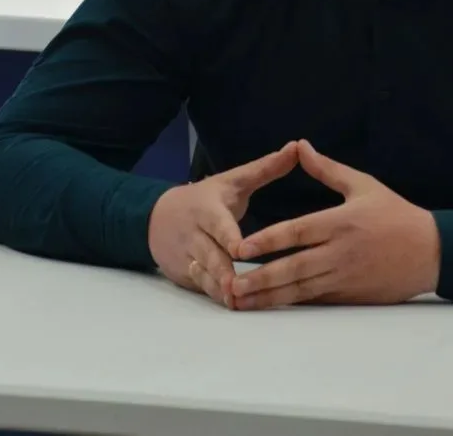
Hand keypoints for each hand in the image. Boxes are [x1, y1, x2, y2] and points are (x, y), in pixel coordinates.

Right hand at [148, 140, 298, 307]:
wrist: (156, 217)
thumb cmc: (206, 198)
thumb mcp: (233, 180)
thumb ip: (265, 169)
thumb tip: (296, 147)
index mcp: (208, 209)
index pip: (218, 225)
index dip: (229, 238)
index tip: (241, 250)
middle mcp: (195, 234)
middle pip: (210, 254)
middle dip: (223, 271)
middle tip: (238, 287)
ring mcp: (187, 256)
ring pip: (203, 274)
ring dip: (218, 288)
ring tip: (237, 302)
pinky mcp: (184, 274)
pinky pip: (199, 286)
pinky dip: (213, 295)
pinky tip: (231, 305)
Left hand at [227, 139, 439, 309]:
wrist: (432, 251)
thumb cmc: (396, 214)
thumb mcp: (363, 185)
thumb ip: (327, 169)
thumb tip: (300, 146)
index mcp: (340, 223)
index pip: (296, 233)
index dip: (267, 241)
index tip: (240, 249)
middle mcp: (339, 253)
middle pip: (293, 268)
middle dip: (260, 279)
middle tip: (231, 285)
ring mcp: (345, 278)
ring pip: (301, 290)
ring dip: (269, 297)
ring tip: (242, 302)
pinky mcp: (352, 296)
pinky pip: (317, 301)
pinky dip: (293, 305)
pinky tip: (272, 308)